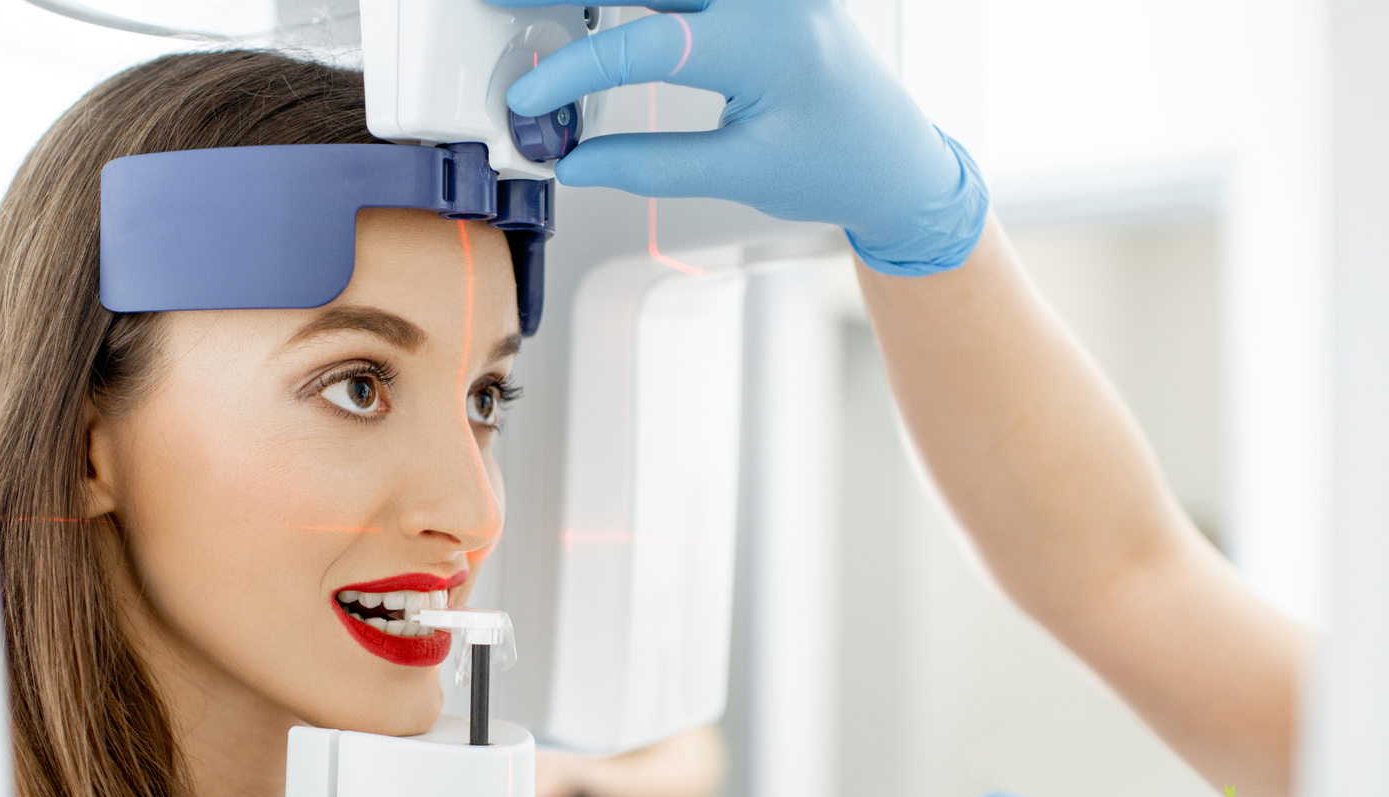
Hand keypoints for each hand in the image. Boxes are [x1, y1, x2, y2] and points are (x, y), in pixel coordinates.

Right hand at [493, 0, 986, 274]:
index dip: (575, 71)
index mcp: (767, 46)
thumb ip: (650, 165)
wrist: (895, 156)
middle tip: (505, 3)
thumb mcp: (740, 174)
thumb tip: (576, 161)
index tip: (531, 100)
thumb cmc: (836, 164)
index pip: (649, 46)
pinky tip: (604, 5)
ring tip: (543, 6)